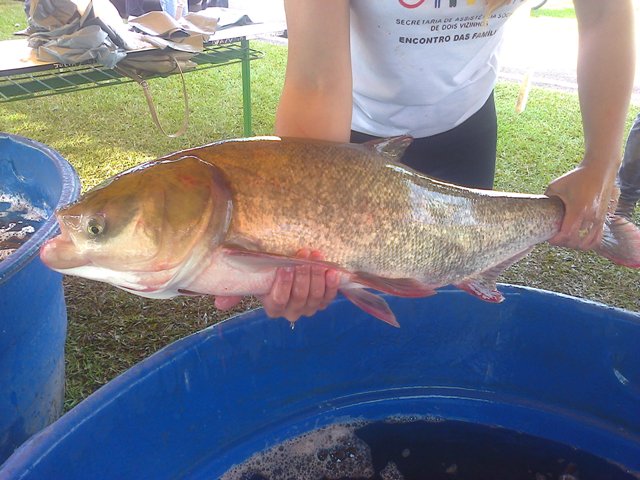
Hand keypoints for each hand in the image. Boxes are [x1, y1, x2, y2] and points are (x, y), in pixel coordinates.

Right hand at [214, 249, 340, 322]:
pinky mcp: (323, 302)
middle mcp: (292, 312)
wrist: (289, 274)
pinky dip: (331, 284)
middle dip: (302, 276)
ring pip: (314, 296)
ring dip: (316, 276)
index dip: (283, 285)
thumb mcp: (252, 281)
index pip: (278, 300)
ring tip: (315, 257)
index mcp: (273, 308)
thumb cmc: (268, 276)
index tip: (286, 267)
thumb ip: (235, 292)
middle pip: (299, 297)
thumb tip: (219, 304)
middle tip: (302, 257)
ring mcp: (309, 308)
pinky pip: (328, 296)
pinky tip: (331, 271)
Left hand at [545, 162, 617, 249]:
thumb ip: (546, 199)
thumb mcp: (556, 186)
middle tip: (555, 238)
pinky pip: (597, 238)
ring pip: (587, 243)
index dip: (557, 240)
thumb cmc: (577, 177)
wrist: (599, 170)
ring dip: (575, 244)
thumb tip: (536, 209)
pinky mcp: (603, 218)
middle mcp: (590, 216)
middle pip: (576, 241)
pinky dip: (587, 243)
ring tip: (566, 240)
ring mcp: (599, 218)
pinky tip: (578, 240)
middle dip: (563, 243)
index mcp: (578, 209)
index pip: (567, 234)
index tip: (549, 238)